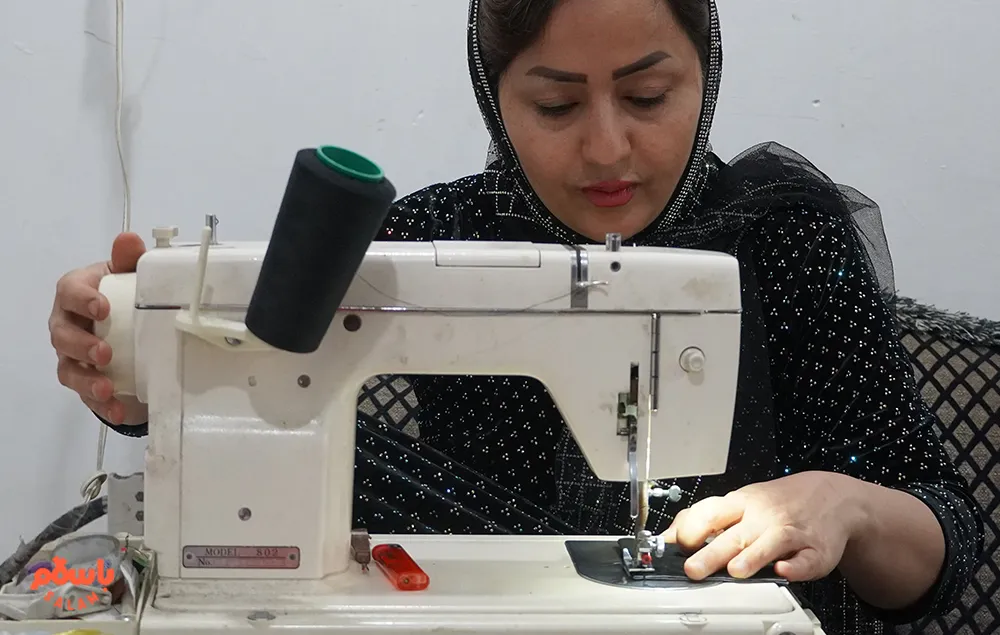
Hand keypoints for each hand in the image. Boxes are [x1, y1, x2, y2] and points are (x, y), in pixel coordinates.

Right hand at [49, 233, 146, 424]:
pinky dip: (101, 404)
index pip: (69, 291)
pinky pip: (86, 395)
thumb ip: (127, 258)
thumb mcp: (128, 275)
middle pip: (61, 335)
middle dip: (81, 345)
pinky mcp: (84, 379)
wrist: (128, 324)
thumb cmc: (123, 294)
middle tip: (105, 353)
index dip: (82, 299)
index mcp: (76, 293)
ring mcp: (72, 354)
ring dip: (87, 380)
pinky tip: (119, 410)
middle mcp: (67, 323)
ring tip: (107, 388)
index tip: (102, 307)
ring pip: (68, 369)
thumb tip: (129, 240)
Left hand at [664, 471, 869, 581]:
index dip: (692, 530)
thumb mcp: (740, 502)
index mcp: (741, 504)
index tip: (677, 546)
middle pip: (735, 534)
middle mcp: (764, 517)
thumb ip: (707, 519)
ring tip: (736, 570)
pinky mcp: (817, 550)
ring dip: (753, 557)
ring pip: (770, 544)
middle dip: (712, 553)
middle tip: (693, 569)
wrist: (830, 495)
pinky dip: (797, 566)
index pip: (710, 513)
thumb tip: (668, 538)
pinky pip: (807, 560)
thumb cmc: (776, 503)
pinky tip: (785, 570)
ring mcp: (791, 532)